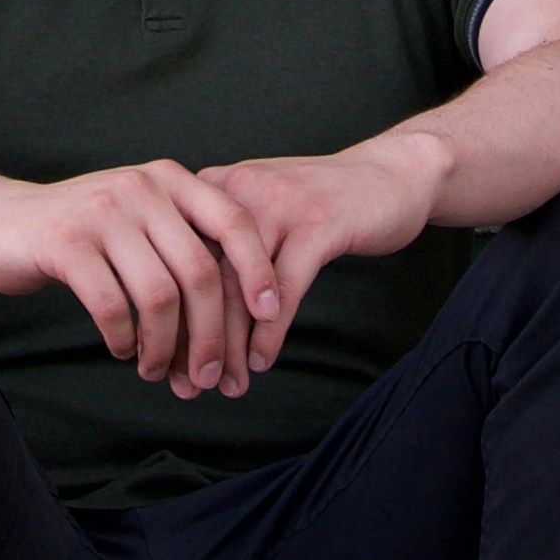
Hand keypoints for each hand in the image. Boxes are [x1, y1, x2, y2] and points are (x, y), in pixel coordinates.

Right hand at [0, 164, 282, 396]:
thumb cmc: (82, 236)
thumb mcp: (138, 223)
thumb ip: (183, 248)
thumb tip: (242, 315)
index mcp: (169, 180)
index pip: (233, 222)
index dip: (258, 270)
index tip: (269, 315)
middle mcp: (141, 187)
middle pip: (200, 271)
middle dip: (210, 334)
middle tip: (206, 376)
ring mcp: (103, 212)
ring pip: (159, 296)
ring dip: (164, 347)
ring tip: (157, 371)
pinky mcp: (67, 242)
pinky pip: (113, 306)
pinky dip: (125, 339)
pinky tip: (123, 350)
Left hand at [193, 140, 441, 377]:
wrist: (391, 173)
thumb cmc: (322, 205)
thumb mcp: (262, 213)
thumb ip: (225, 250)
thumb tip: (185, 316)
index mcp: (216, 188)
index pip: (177, 260)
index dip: (170, 318)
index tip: (167, 365)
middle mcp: (240, 190)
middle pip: (202, 276)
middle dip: (195, 339)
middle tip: (190, 386)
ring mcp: (279, 204)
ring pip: (238, 286)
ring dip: (230, 344)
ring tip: (226, 384)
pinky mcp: (319, 224)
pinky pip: (285, 287)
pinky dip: (269, 331)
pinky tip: (261, 360)